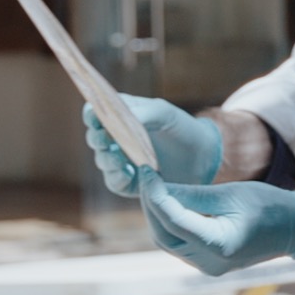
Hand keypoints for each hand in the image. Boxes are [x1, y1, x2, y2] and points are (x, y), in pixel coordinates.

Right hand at [84, 94, 221, 196]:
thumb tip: (125, 115)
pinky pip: (115, 182)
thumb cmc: (181, 128)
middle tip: (105, 138)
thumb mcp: (165, 114)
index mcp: (121, 116)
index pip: (95, 113)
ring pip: (103, 161)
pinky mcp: (129, 182)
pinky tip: (127, 173)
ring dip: (108, 159)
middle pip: (95, 138)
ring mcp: (121, 161)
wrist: (203, 155)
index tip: (94, 115)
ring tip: (119, 158)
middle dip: (98, 138)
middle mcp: (115, 138)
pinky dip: (118, 178)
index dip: (91, 114)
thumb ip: (145, 112)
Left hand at [141, 180, 294, 275]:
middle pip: (164, 234)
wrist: (294, 227)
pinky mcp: (207, 263)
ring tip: (156, 187)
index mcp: (219, 245)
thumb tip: (158, 187)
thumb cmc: (268, 205)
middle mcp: (209, 263)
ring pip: (168, 241)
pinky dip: (171, 223)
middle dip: (152, 204)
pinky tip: (170, 202)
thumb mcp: (230, 193)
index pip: (173, 220)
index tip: (146, 171)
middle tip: (148, 177)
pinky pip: (179, 244)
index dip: (155, 194)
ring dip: (158, 214)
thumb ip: (192, 194)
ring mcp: (207, 266)